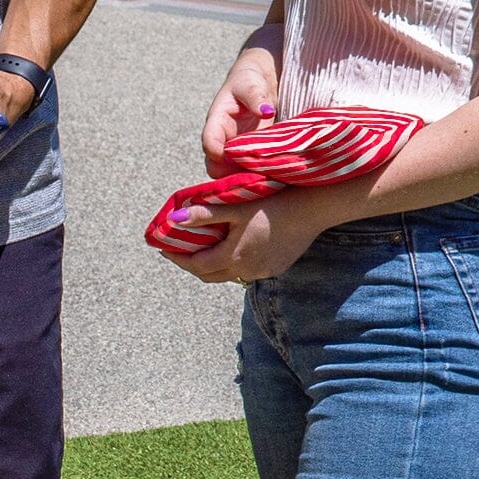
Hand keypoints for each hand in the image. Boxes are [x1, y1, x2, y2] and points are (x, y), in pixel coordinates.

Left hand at [163, 195, 324, 284]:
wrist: (314, 208)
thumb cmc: (273, 203)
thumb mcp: (235, 207)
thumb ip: (204, 215)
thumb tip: (174, 220)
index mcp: (234, 257)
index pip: (196, 266)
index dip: (177, 258)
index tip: (164, 249)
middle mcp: (248, 271)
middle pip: (210, 275)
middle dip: (192, 263)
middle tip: (180, 249)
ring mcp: (264, 272)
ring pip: (229, 274)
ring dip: (213, 264)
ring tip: (204, 246)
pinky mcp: (276, 268)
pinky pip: (247, 270)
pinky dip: (233, 262)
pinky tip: (233, 246)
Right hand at [203, 53, 281, 175]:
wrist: (258, 79)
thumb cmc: (249, 79)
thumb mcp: (251, 84)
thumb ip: (256, 97)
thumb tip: (266, 111)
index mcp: (217, 120)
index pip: (209, 142)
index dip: (218, 154)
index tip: (235, 158)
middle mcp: (223, 137)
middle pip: (215, 164)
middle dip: (229, 173)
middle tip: (253, 175)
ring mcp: (235, 147)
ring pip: (229, 171)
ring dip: (243, 177)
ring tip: (263, 178)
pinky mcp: (249, 152)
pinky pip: (246, 169)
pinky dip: (255, 175)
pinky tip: (270, 176)